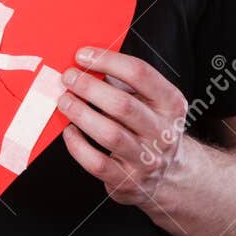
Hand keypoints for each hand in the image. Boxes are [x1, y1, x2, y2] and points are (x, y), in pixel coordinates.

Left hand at [58, 47, 191, 206]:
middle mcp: (163, 131)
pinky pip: (97, 163)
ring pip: (110, 134)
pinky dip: (78, 146)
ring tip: (64, 101)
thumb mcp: (151, 101)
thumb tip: (87, 61)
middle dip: (90, 88)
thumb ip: (125, 82)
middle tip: (68, 78)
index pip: (140, 74)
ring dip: (81, 114)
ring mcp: (147, 159)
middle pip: (123, 105)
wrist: (169, 174)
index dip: (108, 60)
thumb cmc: (151, 128)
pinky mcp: (128, 180)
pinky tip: (69, 132)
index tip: (83, 55)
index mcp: (171, 103)